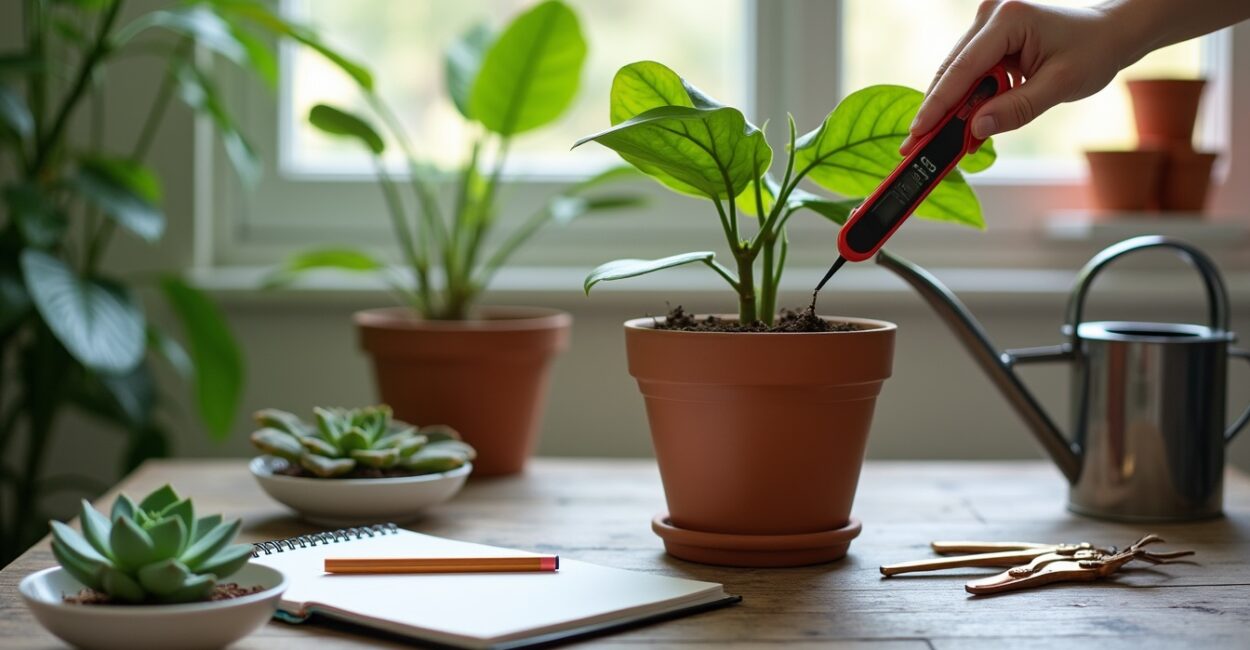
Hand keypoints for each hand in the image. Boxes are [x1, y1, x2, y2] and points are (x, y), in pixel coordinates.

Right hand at [900, 0, 1128, 154]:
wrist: (1109, 32)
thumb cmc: (1093, 52)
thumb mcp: (1059, 85)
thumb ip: (1016, 108)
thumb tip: (975, 129)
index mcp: (1008, 19)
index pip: (963, 68)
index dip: (939, 103)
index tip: (918, 131)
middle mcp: (990, 16)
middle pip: (952, 71)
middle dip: (937, 110)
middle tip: (916, 144)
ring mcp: (987, 25)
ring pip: (956, 74)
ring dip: (951, 108)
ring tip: (939, 141)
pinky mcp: (988, 38)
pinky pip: (969, 73)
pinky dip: (967, 99)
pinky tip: (965, 124)